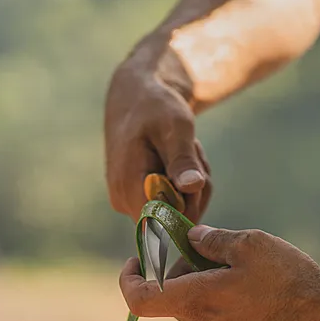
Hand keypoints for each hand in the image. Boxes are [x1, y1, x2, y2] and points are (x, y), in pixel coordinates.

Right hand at [104, 47, 212, 222]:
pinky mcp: (137, 200)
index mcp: (129, 186)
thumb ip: (183, 159)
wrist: (136, 98)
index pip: (168, 222)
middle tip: (191, 153)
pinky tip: (178, 160)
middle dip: (195, 190)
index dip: (189, 202)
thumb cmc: (156, 107)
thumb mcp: (176, 127)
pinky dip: (185, 185)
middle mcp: (124, 202)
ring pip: (180, 213)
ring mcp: (129, 203)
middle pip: (178, 220)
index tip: (191, 171)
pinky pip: (173, 206)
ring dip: (193, 185)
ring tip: (184, 152)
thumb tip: (192, 187)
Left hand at [119, 225, 319, 320]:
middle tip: (212, 249)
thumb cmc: (291, 282)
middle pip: (175, 298)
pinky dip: (231, 305)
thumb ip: (213, 239)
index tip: (137, 260)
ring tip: (247, 269)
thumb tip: (193, 237)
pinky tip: (265, 292)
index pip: (138, 300)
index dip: (129, 278)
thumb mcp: (250, 243)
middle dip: (184, 271)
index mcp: (196, 301)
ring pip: (202, 311)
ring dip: (210, 288)